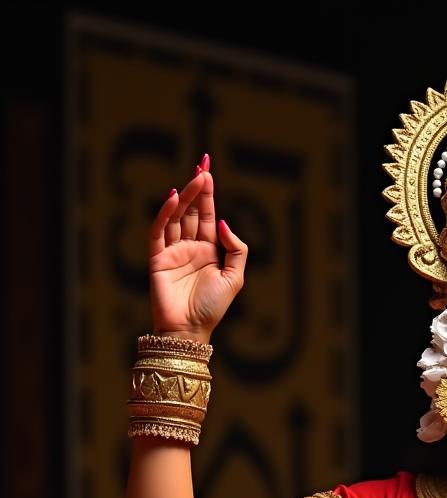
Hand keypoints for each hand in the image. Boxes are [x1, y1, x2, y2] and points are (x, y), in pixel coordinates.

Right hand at [148, 154, 247, 343]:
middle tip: (202, 165)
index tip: (208, 170)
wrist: (191, 329)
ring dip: (185, 197)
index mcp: (209, 251)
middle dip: (197, 188)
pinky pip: (159, 231)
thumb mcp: (235, 278)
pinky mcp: (157, 259)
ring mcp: (173, 251)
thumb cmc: (213, 308)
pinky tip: (173, 199)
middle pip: (192, 211)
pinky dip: (165, 214)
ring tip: (194, 178)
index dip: (208, 194)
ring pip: (177, 217)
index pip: (207, 215)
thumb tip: (222, 222)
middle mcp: (190, 247)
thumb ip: (235, 249)